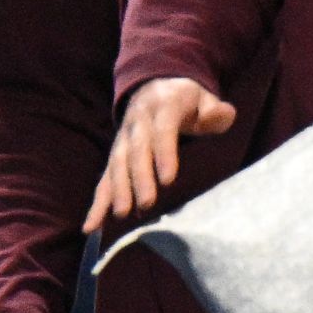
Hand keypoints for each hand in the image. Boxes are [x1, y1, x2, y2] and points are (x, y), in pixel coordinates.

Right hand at [84, 77, 240, 231]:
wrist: (154, 86)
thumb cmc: (187, 102)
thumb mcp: (205, 99)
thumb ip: (216, 111)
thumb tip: (221, 115)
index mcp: (162, 106)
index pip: (163, 130)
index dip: (164, 153)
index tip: (168, 179)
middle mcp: (137, 122)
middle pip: (136, 151)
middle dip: (139, 178)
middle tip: (147, 203)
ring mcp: (123, 139)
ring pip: (117, 164)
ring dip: (117, 190)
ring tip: (121, 214)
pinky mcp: (115, 157)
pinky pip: (104, 179)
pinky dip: (97, 203)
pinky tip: (91, 226)